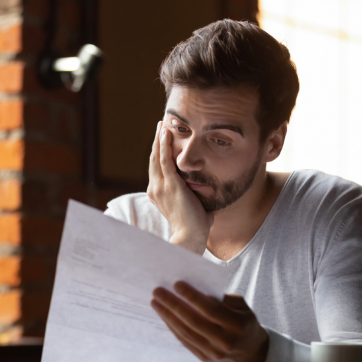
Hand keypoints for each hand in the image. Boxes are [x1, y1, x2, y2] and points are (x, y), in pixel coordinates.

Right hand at [147, 122, 213, 254]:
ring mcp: (160, 186)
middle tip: (160, 125)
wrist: (190, 237)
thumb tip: (207, 188)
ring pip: (157, 156)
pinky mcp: (170, 184)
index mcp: (157, 193)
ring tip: (162, 124)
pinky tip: (166, 132)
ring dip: (159, 138)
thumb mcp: (192, 205)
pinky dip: (164, 145)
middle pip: (153, 159)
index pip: (156, 168)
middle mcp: (155, 188)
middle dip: (157, 141)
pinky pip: (164, 160)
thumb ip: (195, 195)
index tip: (162, 140)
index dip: (158, 152)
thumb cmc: (195, 225)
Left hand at [151, 281, 268, 361]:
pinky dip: (173, 328)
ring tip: (155, 302)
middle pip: (194, 321)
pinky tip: (164, 316)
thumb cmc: (245, 323)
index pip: (210, 309)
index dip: (192, 296)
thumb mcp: (242, 307)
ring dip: (168, 316)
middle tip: (158, 292)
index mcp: (237, 325)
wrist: (253, 355)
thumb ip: (223, 298)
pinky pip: (185, 341)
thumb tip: (196, 288)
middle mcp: (225, 341)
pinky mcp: (204, 359)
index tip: (176, 284)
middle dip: (173, 305)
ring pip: (186, 332)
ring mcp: (214, 353)